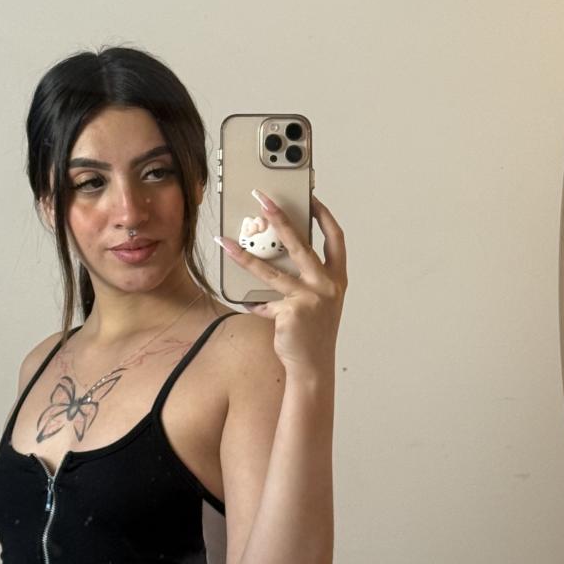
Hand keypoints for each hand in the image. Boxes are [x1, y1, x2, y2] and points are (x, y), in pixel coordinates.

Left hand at [218, 191, 346, 373]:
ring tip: (226, 242)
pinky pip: (262, 302)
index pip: (335, 238)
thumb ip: (307, 278)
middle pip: (300, 244)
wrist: (313, 366)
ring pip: (271, 271)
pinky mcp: (290, 313)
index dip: (324, 216)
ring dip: (244, 255)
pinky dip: (251, 302)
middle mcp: (327, 285)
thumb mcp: (321, 301)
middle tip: (263, 199)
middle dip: (280, 218)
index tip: (311, 198)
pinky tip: (243, 301)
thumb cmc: (315, 332)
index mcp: (337, 278)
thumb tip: (279, 253)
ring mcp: (309, 299)